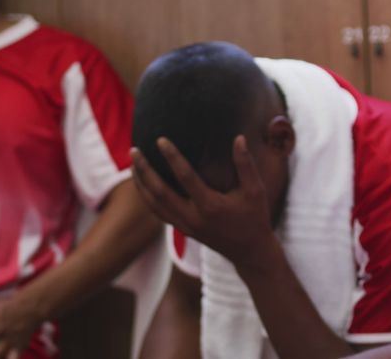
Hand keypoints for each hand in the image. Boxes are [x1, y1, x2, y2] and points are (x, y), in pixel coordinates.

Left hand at [131, 135, 274, 266]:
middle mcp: (193, 217)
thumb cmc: (255, 218)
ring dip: (141, 183)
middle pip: (159, 192)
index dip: (172, 157)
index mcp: (210, 206)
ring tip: (133, 164)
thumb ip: (246, 165)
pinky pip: (158, 213)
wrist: (249, 251)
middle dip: (144, 170)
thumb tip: (238, 138)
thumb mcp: (256, 191)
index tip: (160, 140)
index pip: (185, 177)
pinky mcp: (183, 230)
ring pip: (153, 204)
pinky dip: (147, 197)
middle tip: (135, 150)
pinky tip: (143, 184)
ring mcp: (185, 226)